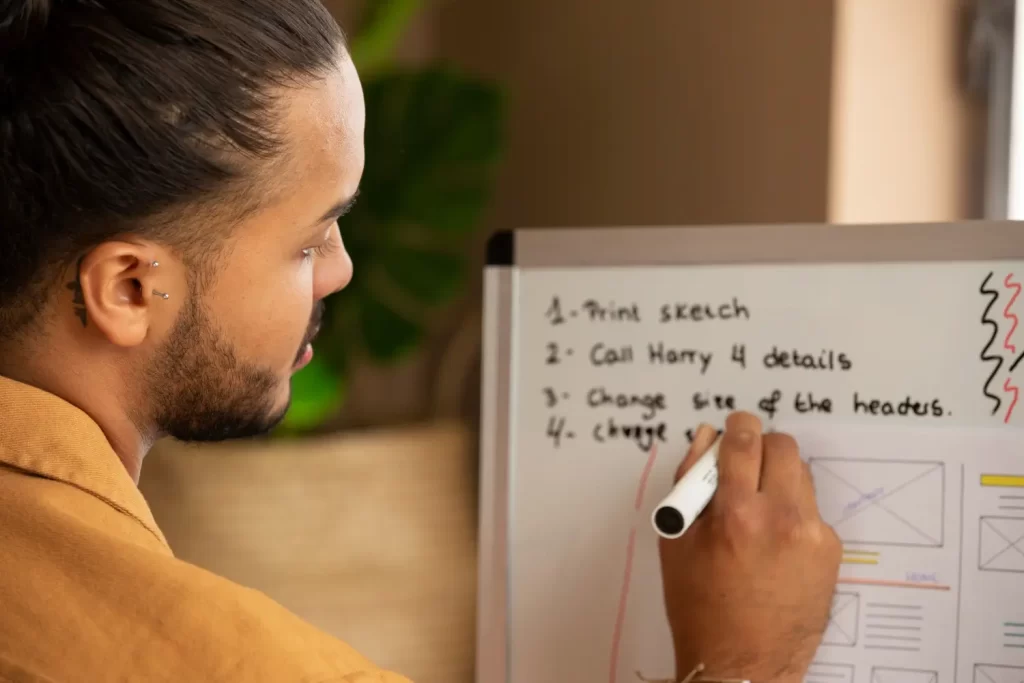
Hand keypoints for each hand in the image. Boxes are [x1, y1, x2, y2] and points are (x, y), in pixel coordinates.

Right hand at [658, 412, 840, 682]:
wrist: (742, 661)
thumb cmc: (699, 605)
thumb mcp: (677, 540)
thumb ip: (689, 481)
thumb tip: (705, 439)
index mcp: (736, 512)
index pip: (744, 441)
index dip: (738, 427)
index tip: (735, 427)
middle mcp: (781, 518)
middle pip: (783, 447)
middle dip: (762, 447)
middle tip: (746, 463)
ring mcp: (811, 534)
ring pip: (802, 475)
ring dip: (779, 477)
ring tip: (758, 506)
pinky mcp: (830, 551)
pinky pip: (811, 510)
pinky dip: (792, 512)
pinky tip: (773, 541)